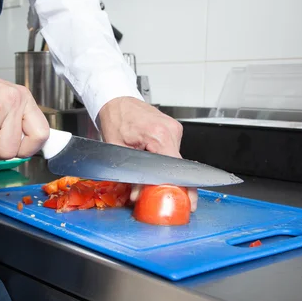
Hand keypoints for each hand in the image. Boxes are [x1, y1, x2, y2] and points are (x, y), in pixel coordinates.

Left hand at [97, 97, 197, 211]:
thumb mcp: (117, 150)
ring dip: (167, 171)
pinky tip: (155, 163)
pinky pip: (173, 151)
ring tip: (153, 174)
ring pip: (176, 159)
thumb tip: (138, 195)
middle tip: (167, 195)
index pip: (176, 168)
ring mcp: (174, 128)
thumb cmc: (115, 119)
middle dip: (172, 183)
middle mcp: (171, 130)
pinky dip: (166, 160)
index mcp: (159, 134)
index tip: (186, 200)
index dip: (179, 186)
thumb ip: (130, 174)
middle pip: (178, 166)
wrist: (116, 100)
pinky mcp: (172, 129)